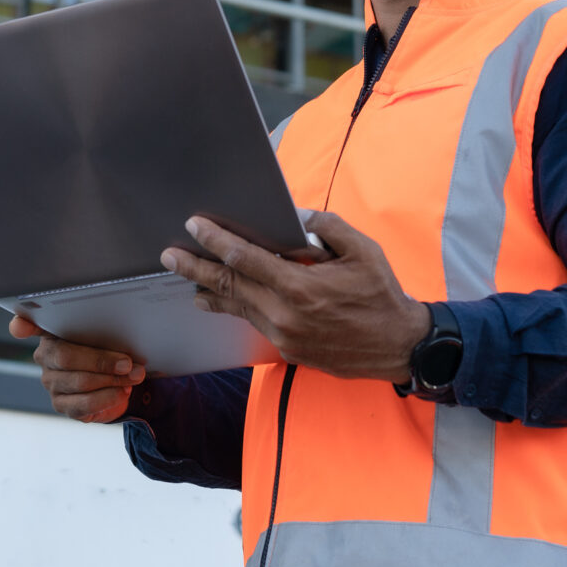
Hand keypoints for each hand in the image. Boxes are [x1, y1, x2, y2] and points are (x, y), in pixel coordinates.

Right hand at [10, 311, 144, 422]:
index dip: (21, 326)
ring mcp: (51, 382)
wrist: (114, 382)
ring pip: (80, 382)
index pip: (26, 325)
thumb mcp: (106, 336)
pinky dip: (108, 397)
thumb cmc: (106, 350)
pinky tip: (121, 392)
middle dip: (102, 361)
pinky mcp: (62, 405)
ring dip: (112, 381)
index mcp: (51, 332)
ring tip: (132, 377)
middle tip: (128, 363)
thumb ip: (106, 335)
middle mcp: (44, 356)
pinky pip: (85, 404)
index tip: (21, 327)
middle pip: (66, 357)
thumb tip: (124, 352)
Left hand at [163, 210, 430, 381]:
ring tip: (188, 279)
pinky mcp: (287, 350)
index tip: (195, 226)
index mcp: (300, 286)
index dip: (216, 240)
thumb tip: (296, 216)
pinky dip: (236, 309)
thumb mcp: (363, 250)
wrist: (398, 346)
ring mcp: (283, 336)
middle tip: (168, 256)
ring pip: (237, 308)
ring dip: (210, 291)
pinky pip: (254, 323)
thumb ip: (326, 228)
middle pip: (229, 286)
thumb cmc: (382, 295)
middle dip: (195, 268)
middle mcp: (284, 314)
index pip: (245, 258)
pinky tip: (222, 301)